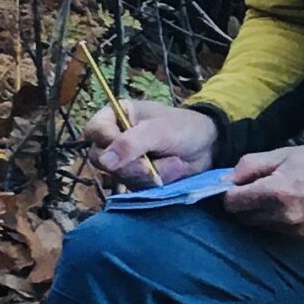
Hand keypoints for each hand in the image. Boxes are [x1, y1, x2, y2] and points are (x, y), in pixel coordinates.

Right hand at [84, 100, 216, 185]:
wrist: (209, 146)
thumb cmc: (184, 127)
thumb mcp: (160, 130)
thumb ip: (132, 143)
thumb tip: (105, 162)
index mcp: (116, 115)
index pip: (94, 130)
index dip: (106, 142)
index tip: (126, 151)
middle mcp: (115, 138)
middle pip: (102, 159)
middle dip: (132, 165)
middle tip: (153, 164)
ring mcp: (124, 160)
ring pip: (120, 176)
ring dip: (150, 174)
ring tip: (175, 162)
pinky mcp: (136, 178)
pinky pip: (135, 188)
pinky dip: (156, 183)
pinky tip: (174, 171)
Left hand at [222, 140, 303, 239]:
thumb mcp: (284, 153)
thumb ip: (251, 165)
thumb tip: (227, 179)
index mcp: (274, 193)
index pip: (232, 203)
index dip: (230, 192)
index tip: (238, 184)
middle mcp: (280, 217)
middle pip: (243, 218)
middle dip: (243, 203)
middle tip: (256, 188)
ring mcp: (293, 231)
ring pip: (259, 226)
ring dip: (260, 213)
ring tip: (277, 196)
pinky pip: (278, 231)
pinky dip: (277, 220)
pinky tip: (291, 206)